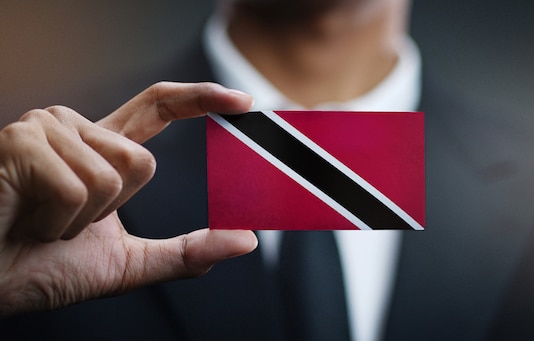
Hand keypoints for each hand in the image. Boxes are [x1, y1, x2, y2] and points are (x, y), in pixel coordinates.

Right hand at [0, 82, 256, 315]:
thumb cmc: (41, 267)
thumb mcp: (127, 263)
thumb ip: (186, 252)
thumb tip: (246, 240)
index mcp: (100, 148)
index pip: (158, 106)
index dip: (200, 98)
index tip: (242, 101)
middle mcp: (74, 128)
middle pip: (143, 161)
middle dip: (112, 211)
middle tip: (64, 223)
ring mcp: (45, 129)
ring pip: (114, 174)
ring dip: (82, 220)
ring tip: (41, 221)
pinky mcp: (21, 141)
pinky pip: (79, 187)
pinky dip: (59, 223)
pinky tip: (25, 220)